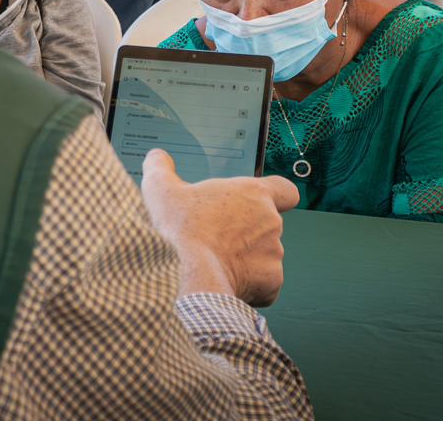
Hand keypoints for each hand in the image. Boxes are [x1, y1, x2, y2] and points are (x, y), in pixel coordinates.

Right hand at [140, 149, 299, 306]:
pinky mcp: (271, 281)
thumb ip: (160, 168)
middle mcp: (271, 221)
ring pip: (263, 256)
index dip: (276, 198)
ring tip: (214, 263)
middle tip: (216, 238)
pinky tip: (224, 281)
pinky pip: (264, 284)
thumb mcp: (161, 189)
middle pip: (266, 226)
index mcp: (253, 194)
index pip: (285, 191)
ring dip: (244, 259)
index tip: (256, 206)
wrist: (191, 274)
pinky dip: (249, 285)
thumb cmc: (181, 229)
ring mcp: (274, 253)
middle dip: (246, 233)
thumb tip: (157, 157)